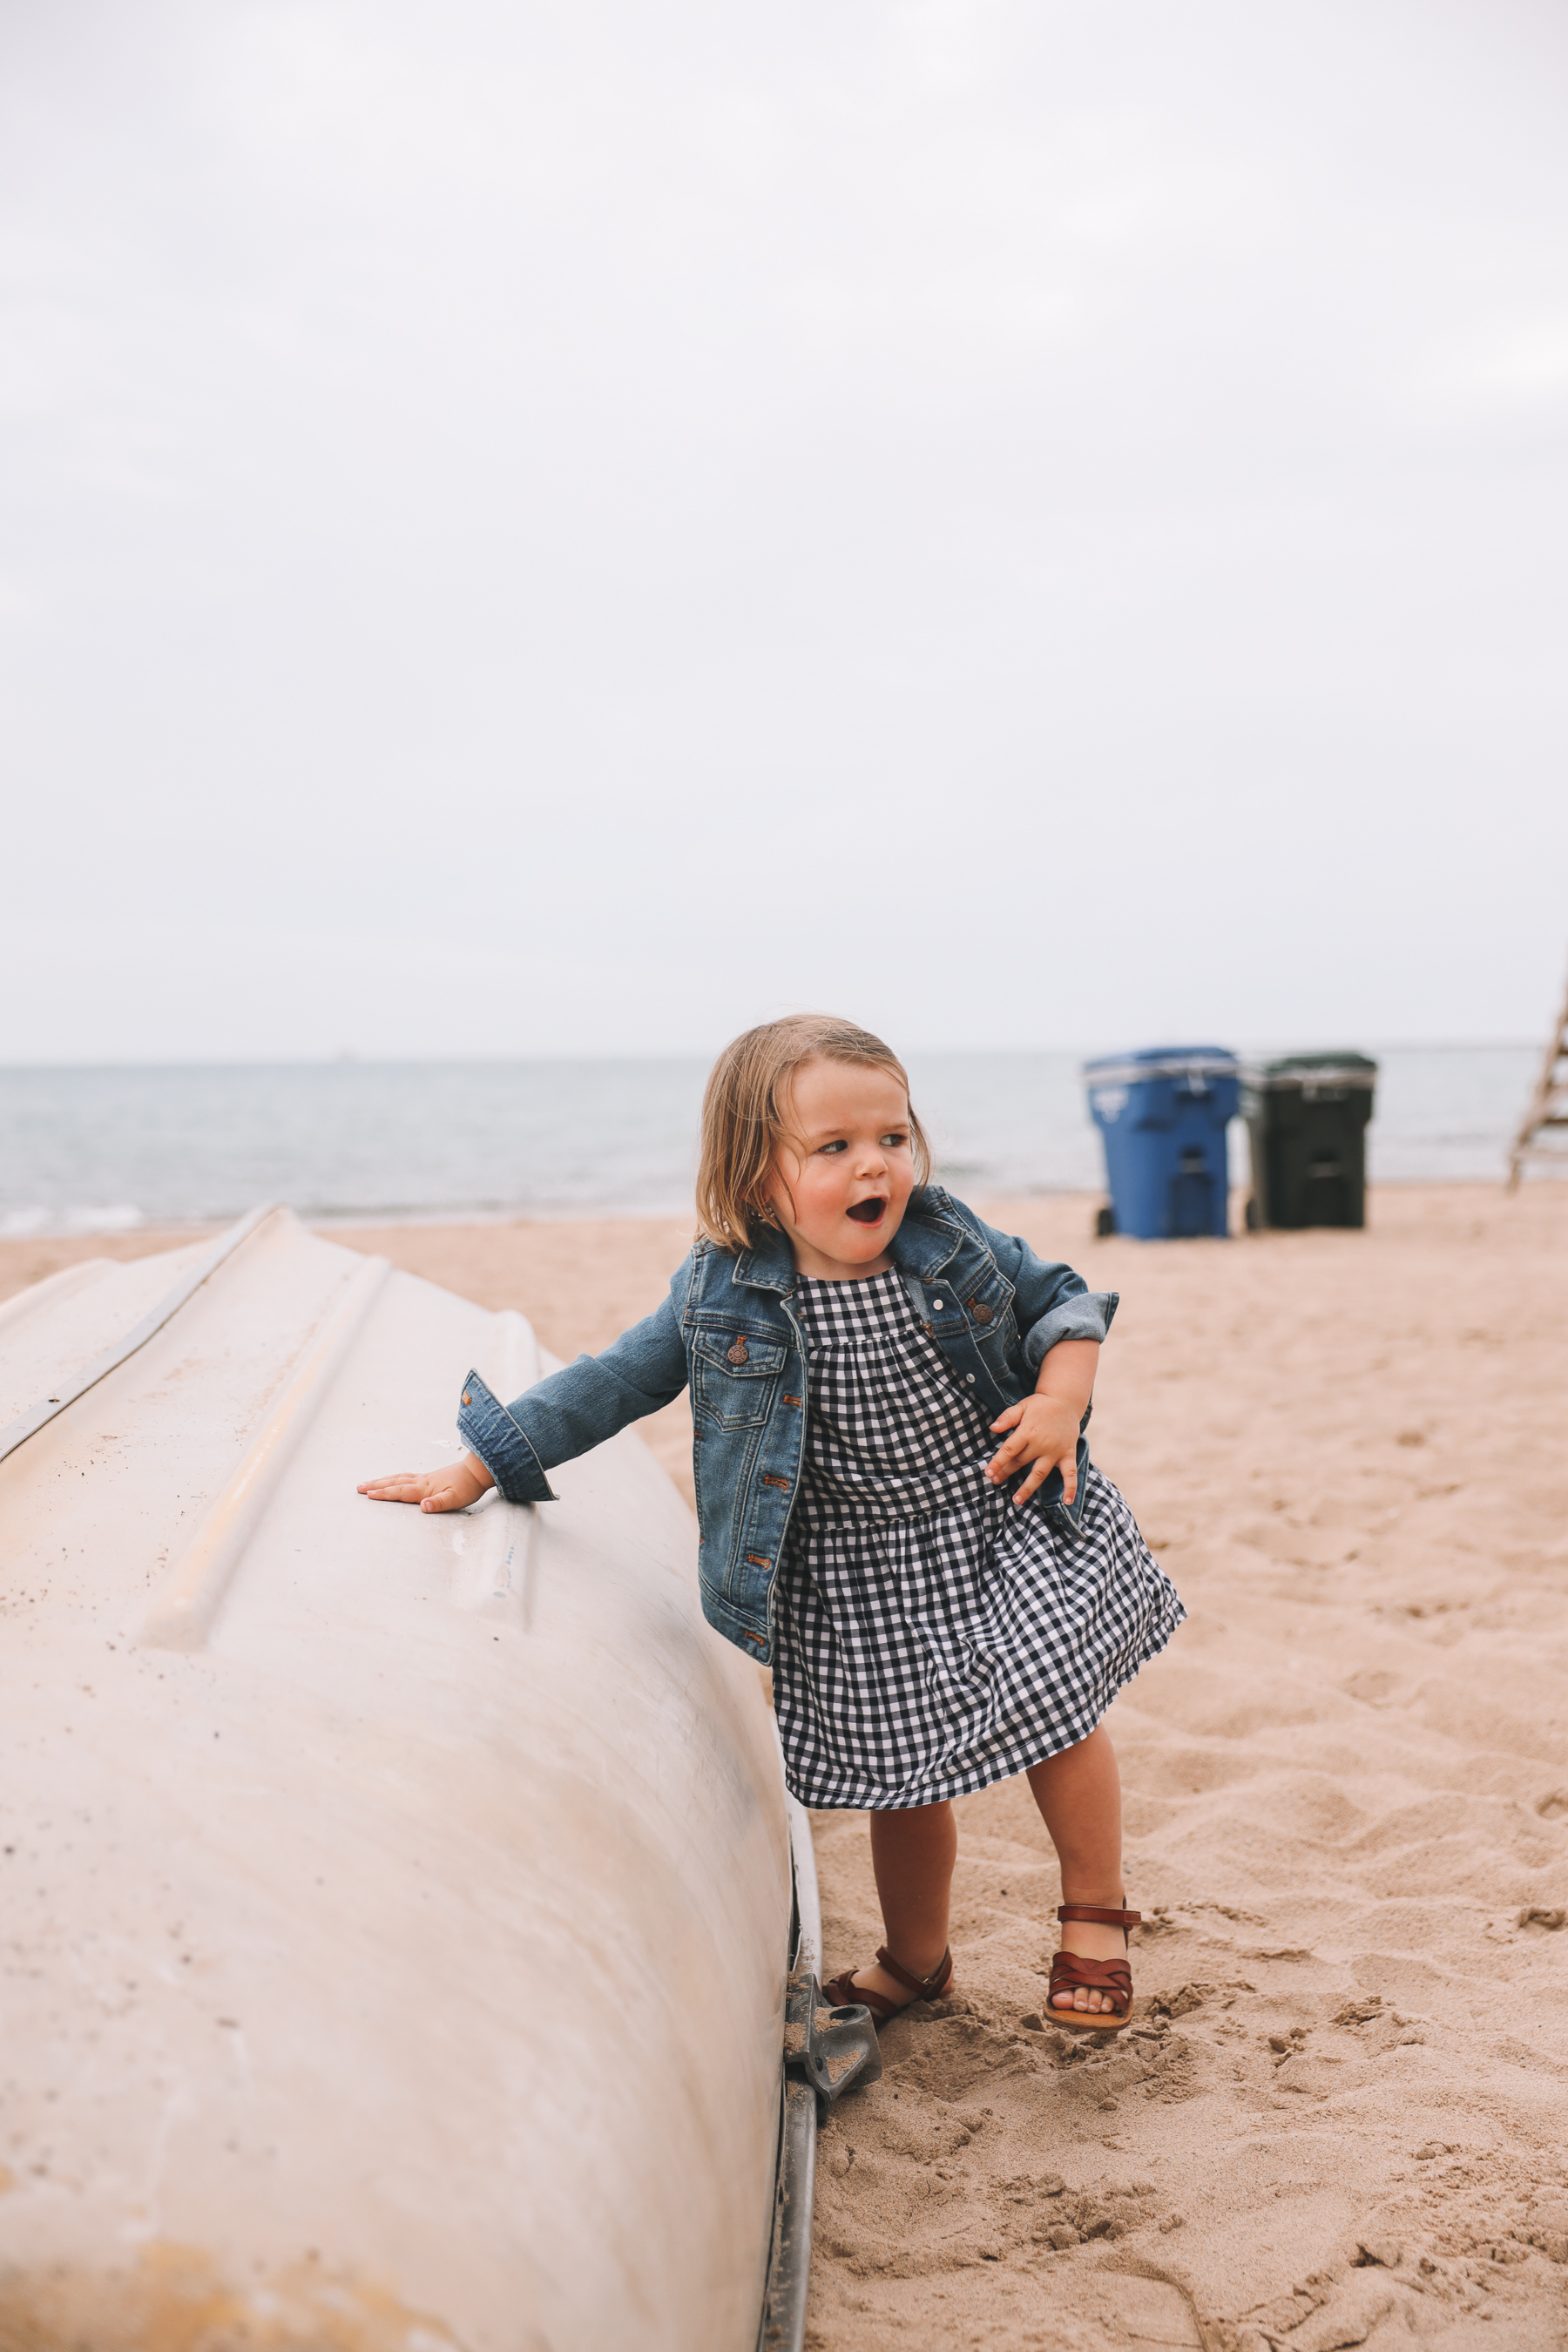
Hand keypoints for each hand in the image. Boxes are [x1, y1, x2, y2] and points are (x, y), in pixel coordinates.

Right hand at [358, 1453, 494, 1512]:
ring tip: (368, 1483)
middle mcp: (422, 1481)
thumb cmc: (467, 1487)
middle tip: (358, 1487)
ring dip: (382, 1481)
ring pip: (398, 1478)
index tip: (368, 1495)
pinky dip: (394, 1478)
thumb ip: (439, 1504)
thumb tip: (423, 1507)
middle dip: (376, 1486)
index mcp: (426, 1488)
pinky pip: (406, 1477)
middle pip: (394, 1483)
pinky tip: (392, 1479)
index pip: (401, 1491)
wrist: (478, 1471)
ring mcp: (425, 1478)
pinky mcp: (429, 1478)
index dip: (384, 1494)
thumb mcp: (456, 1499)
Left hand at [985, 1394, 1080, 1506]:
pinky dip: (1071, 1488)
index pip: (1009, 1450)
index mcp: (1028, 1431)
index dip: (998, 1462)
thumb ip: (1007, 1417)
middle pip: (1020, 1462)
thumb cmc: (1040, 1405)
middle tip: (995, 1482)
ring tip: (1017, 1500)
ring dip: (1028, 1488)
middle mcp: (1041, 1444)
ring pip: (1040, 1474)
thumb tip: (992, 1428)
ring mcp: (1056, 1451)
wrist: (1066, 1400)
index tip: (988, 1473)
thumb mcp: (1022, 1406)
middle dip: (1006, 1473)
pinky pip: (1070, 1473)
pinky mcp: (1068, 1454)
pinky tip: (1067, 1502)